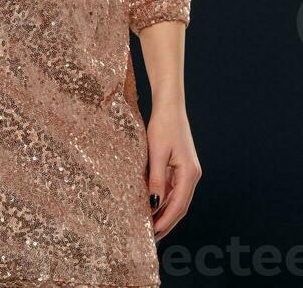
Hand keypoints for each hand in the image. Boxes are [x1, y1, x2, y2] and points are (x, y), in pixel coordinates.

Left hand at [146, 102, 201, 240]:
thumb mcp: (156, 153)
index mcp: (189, 173)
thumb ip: (156, 179)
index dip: (166, 221)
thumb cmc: (163, 126)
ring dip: (166, 212)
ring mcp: (188, 171)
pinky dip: (165, 199)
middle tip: (152, 237)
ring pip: (177, 199)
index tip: (153, 233)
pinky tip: (154, 206)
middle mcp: (192, 175)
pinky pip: (174, 188)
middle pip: (180, 206)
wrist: (170, 106)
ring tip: (151, 225)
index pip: (178, 205)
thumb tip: (153, 204)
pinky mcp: (182, 167)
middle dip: (167, 222)